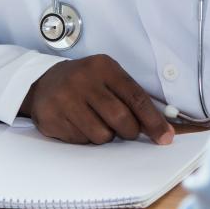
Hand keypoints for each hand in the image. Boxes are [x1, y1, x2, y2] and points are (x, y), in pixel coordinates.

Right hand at [19, 56, 173, 144]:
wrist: (44, 84)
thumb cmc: (87, 83)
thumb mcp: (109, 78)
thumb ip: (132, 98)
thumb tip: (161, 129)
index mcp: (103, 67)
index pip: (135, 97)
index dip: (153, 120)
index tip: (164, 137)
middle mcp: (83, 81)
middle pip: (120, 118)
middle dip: (130, 131)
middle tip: (128, 131)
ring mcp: (65, 100)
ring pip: (101, 134)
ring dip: (106, 136)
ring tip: (98, 122)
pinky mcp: (52, 118)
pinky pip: (82, 141)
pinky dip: (87, 138)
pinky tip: (80, 124)